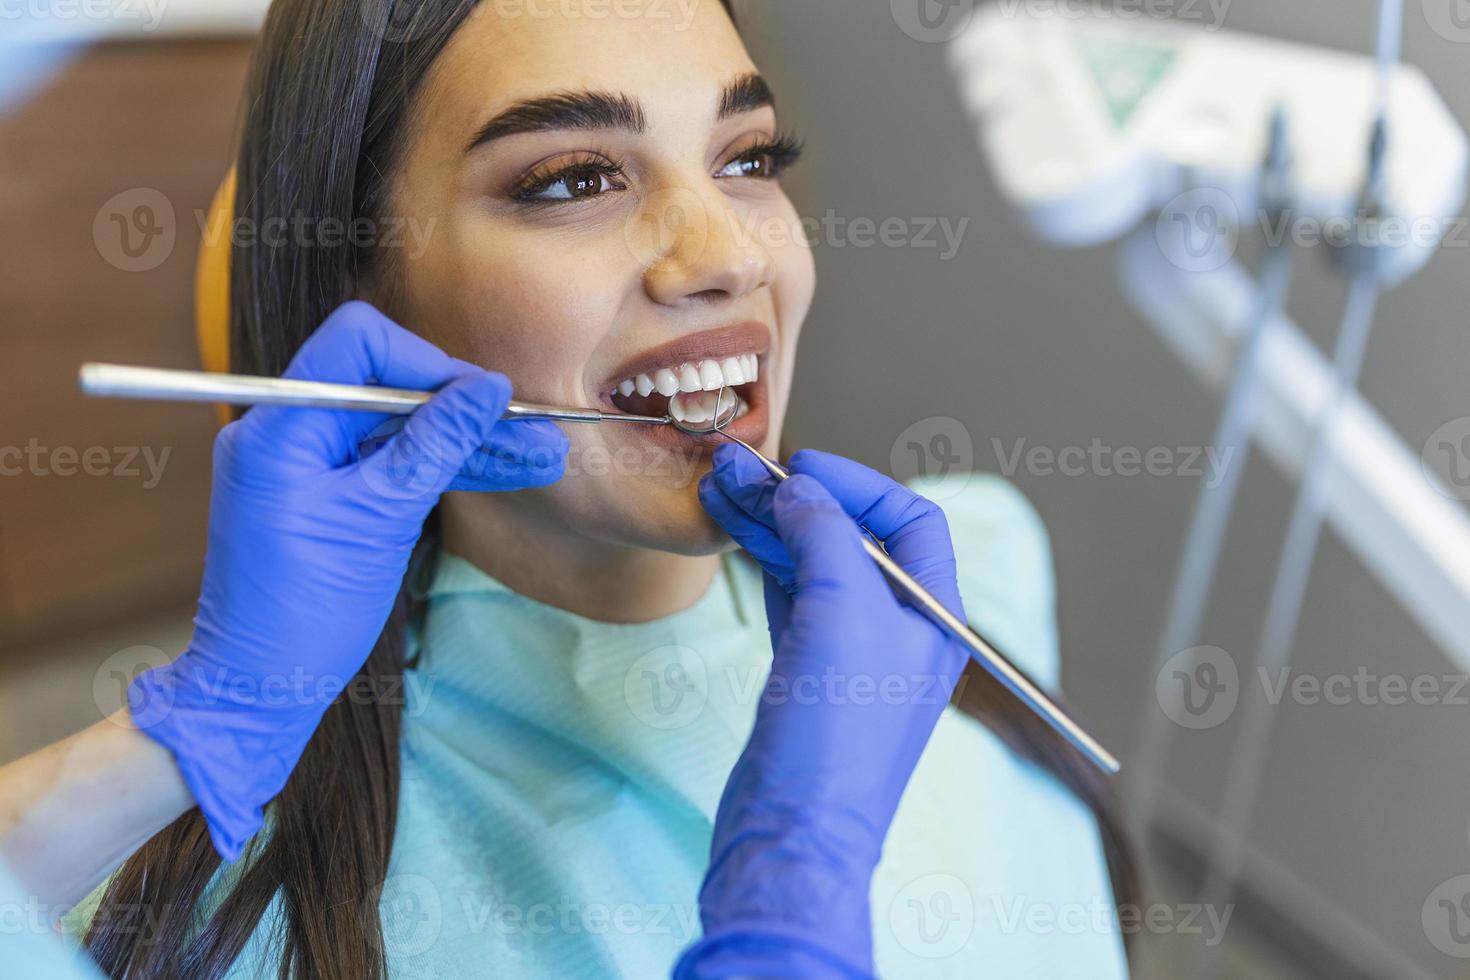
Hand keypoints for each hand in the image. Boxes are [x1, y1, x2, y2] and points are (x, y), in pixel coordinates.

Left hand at [128, 301, 567, 860]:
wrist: (260, 688)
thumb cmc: (304, 609)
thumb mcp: (381, 518)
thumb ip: (435, 445)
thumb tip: (488, 389)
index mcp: (281, 425)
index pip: (358, 345)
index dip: (426, 362)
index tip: (481, 398)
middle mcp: (289, 431)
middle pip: (390, 390)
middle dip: (464, 410)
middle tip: (533, 430)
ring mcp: (309, 465)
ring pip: (402, 432)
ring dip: (468, 444)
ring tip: (541, 457)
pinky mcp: (329, 496)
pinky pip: (392, 466)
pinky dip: (443, 470)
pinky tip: (506, 473)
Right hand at [676, 448, 968, 978]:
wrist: (793, 835)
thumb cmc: (836, 731)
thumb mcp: (842, 610)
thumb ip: (825, 535)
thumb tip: (799, 487)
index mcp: (935, 616)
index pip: (910, 521)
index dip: (858, 484)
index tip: (800, 467)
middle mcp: (901, 634)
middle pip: (855, 540)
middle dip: (800, 502)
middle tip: (740, 474)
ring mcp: (853, 660)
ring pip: (816, 570)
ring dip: (773, 530)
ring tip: (722, 496)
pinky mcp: (809, 683)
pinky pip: (792, 605)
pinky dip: (765, 569)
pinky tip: (737, 543)